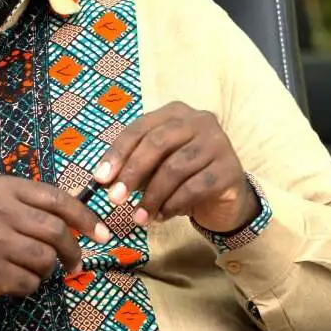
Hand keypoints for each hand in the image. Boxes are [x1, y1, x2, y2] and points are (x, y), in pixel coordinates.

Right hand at [0, 176, 109, 326]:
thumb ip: (30, 205)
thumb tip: (79, 219)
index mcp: (3, 189)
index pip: (57, 198)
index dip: (85, 217)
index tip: (101, 233)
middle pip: (56, 232)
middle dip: (73, 251)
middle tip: (75, 264)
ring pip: (45, 260)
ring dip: (45, 270)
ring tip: (28, 269)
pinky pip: (29, 282)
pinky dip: (28, 286)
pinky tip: (10, 280)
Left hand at [94, 101, 258, 234]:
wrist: (222, 197)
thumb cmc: (182, 176)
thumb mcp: (155, 166)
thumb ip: (132, 167)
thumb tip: (101, 181)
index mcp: (176, 112)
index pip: (140, 128)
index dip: (118, 153)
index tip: (100, 179)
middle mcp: (200, 120)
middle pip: (157, 143)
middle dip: (132, 173)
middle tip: (115, 200)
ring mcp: (218, 143)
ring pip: (175, 168)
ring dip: (152, 197)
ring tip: (140, 217)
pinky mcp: (230, 170)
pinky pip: (194, 188)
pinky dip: (173, 205)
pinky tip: (162, 216)